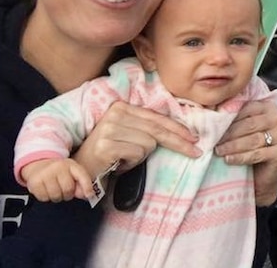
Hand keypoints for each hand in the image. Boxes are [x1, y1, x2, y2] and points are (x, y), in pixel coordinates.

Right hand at [21, 158, 93, 202]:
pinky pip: (44, 198)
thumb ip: (82, 184)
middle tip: (63, 190)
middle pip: (68, 190)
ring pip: (55, 196)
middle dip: (67, 194)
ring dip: (56, 197)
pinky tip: (45, 189)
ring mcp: (46, 173)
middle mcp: (58, 167)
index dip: (87, 187)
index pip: (82, 176)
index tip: (90, 195)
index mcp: (71, 165)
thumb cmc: (58, 171)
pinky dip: (45, 197)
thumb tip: (87, 195)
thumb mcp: (72, 173)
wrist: (38, 163)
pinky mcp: (35, 181)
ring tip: (54, 189)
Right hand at [72, 101, 200, 178]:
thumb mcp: (128, 134)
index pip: (157, 118)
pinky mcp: (107, 145)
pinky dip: (132, 163)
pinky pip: (137, 155)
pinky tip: (118, 163)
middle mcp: (115, 114)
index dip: (178, 129)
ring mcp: (110, 129)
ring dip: (141, 156)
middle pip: (157, 130)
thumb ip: (147, 128)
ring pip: (148, 144)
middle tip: (196, 152)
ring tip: (124, 158)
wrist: (81, 169)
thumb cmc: (109, 153)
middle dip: (179, 142)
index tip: (194, 138)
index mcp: (122, 107)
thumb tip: (181, 132)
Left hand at [216, 100, 276, 205]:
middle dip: (229, 133)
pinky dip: (240, 157)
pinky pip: (257, 154)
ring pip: (253, 139)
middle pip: (250, 124)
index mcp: (269, 107)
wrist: (262, 175)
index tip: (213, 126)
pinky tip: (228, 159)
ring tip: (218, 151)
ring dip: (232, 145)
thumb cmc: (249, 148)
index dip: (229, 118)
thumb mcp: (242, 129)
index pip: (247, 109)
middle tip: (213, 141)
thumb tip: (213, 111)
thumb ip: (234, 118)